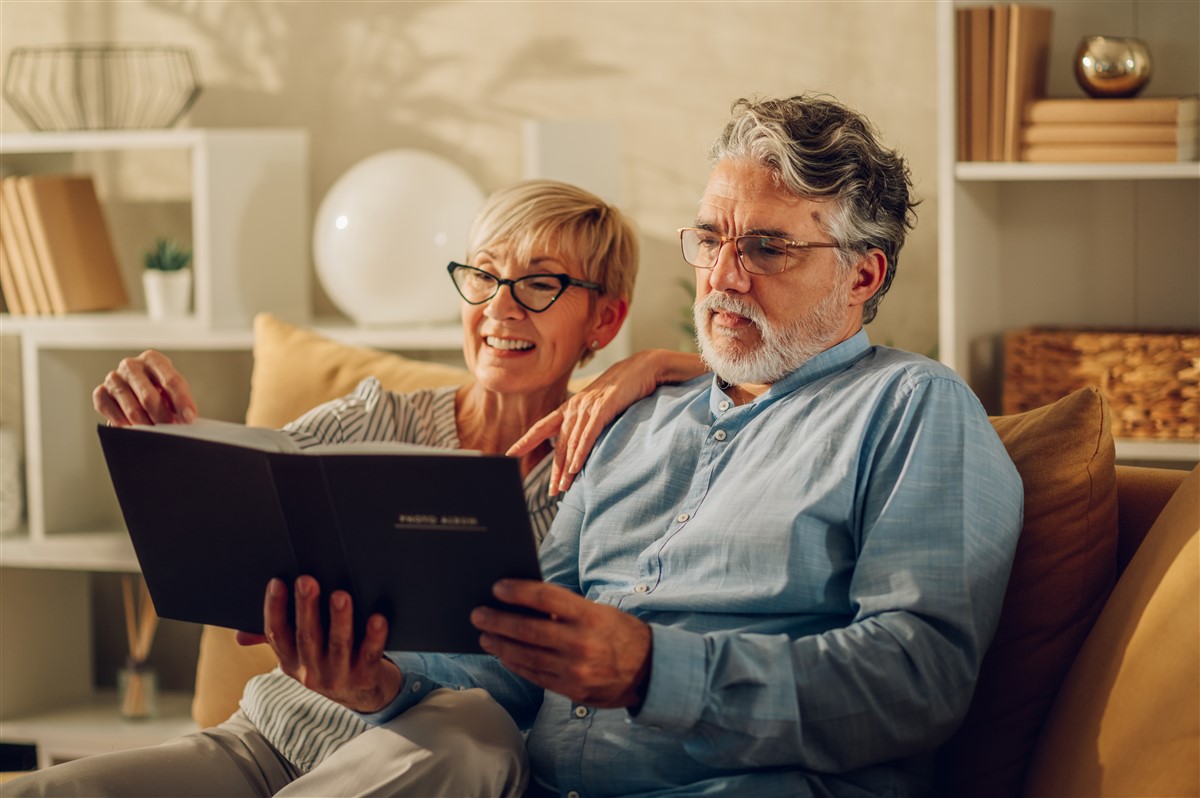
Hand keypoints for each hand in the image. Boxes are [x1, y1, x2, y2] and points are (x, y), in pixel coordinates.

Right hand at [93, 350, 198, 425]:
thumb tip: (186, 418)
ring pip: (131, 408)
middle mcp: (131, 365)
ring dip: (145, 424)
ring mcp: (113, 378)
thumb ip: (179, 401)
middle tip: (171, 430)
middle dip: (162, 417)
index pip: (171, 380)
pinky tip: (133, 429)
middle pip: (148, 396)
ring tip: (156, 434)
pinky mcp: (100, 393)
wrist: (137, 392)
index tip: (189, 417)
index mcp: (153, 359)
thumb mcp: (173, 391)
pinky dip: (123, 423)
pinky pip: (111, 412)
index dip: (182, 401)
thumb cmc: (160, 391)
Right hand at [262, 576, 401, 713]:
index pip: (276, 634)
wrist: (363, 694)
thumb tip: (239, 636)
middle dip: (306, 608)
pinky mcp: (365, 677)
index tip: (277, 581)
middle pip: (307, 637)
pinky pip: (369, 655)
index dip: (274, 608)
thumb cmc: (328, 659)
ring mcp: (338, 677)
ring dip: (339, 620)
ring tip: (341, 595)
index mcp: (290, 661)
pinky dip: (373, 638)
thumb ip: (276, 638)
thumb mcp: (299, 655)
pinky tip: (377, 618)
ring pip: (338, 645)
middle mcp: (311, 672)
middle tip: (307, 580)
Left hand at [471, 579, 651, 708]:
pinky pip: (535, 675)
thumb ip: (567, 610)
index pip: (546, 597)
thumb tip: (527, 604)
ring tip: (485, 635)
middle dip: (498, 620)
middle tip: (478, 614)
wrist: (651, 672)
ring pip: (527, 655)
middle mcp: (580, 643)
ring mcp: (575, 669)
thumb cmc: (622, 634)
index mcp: (589, 616)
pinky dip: (516, 663)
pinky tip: (503, 655)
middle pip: (528, 629)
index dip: (518, 591)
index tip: (498, 588)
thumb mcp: (600, 612)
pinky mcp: (571, 690)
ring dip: (501, 644)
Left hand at [507, 350, 705, 494]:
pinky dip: (580, 453)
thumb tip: (580, 445)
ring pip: (571, 443)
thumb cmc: (622, 389)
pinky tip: (575, 468)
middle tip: (551, 492)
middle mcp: (574, 407)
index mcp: (570, 407)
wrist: (642, 368)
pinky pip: (588, 435)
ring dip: (566, 468)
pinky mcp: (603, 408)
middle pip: (558, 444)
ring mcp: (587, 407)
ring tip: (563, 488)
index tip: (509, 455)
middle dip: (554, 471)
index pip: (541, 427)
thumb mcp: (599, 407)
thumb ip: (587, 423)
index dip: (525, 441)